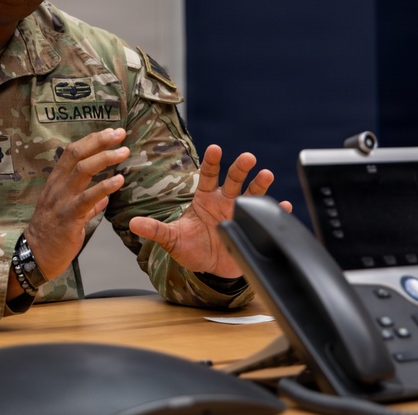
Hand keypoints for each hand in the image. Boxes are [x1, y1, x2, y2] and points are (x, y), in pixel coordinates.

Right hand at [22, 128, 129, 279]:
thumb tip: (105, 196)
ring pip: (83, 170)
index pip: (72, 152)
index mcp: (56, 182)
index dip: (92, 140)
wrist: (36, 256)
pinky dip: (105, 186)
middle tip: (120, 134)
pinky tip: (119, 180)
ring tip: (124, 152)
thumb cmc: (52, 234)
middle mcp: (57, 186)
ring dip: (106, 158)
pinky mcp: (68, 216)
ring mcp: (61, 200)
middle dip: (100, 141)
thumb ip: (88, 203)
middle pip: (77, 154)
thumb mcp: (67, 212)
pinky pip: (88, 197)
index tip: (110, 132)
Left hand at [128, 144, 289, 278]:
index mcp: (205, 199)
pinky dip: (276, 212)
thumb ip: (155, 230)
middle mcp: (225, 201)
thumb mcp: (172, 239)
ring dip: (260, 184)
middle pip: (233, 180)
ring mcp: (240, 214)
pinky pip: (267, 219)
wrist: (210, 269)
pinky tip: (283, 207)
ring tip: (267, 174)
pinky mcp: (253, 230)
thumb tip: (133, 223)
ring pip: (252, 194)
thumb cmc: (191, 248)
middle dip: (240, 168)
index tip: (216, 149)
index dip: (212, 162)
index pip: (208, 175)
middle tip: (248, 158)